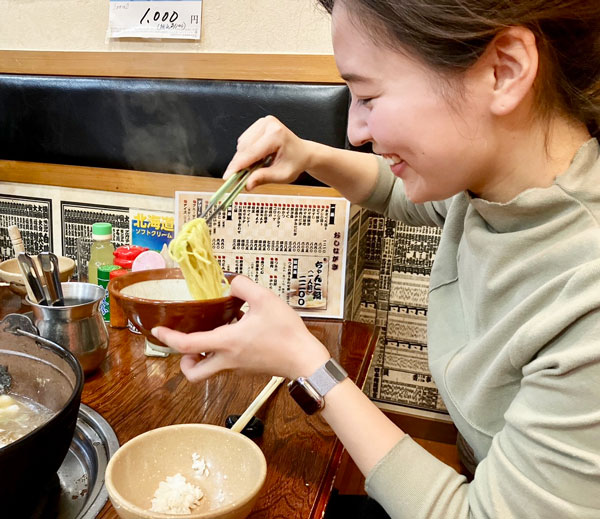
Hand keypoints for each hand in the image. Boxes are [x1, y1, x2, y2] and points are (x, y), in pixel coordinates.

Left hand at [151, 275, 330, 382]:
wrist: (305, 360)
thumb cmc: (286, 333)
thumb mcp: (265, 299)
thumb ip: (243, 286)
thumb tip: (230, 283)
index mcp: (227, 343)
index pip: (187, 346)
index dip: (169, 338)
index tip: (158, 331)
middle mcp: (228, 360)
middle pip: (193, 374)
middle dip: (184, 361)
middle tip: (186, 344)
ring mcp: (237, 369)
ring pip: (209, 371)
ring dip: (202, 357)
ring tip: (209, 336)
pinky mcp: (247, 370)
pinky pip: (225, 365)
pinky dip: (220, 354)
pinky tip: (234, 334)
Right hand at [224, 116, 315, 190]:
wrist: (302, 153)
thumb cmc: (295, 162)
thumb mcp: (282, 175)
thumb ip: (263, 178)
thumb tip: (247, 184)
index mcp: (276, 135)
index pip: (251, 152)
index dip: (237, 166)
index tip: (227, 177)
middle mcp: (269, 124)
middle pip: (244, 148)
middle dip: (240, 165)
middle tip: (240, 179)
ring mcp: (263, 122)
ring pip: (241, 145)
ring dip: (243, 159)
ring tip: (257, 166)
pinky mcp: (258, 124)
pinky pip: (244, 141)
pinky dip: (246, 153)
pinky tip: (257, 158)